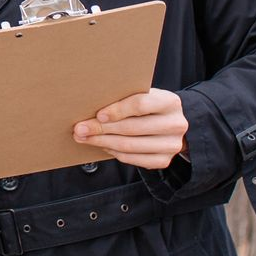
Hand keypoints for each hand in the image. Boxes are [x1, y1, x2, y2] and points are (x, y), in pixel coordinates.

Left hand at [73, 88, 187, 168]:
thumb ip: (125, 97)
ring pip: (130, 146)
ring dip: (102, 142)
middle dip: (101, 129)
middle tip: (80, 128)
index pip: (141, 104)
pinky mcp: (164, 160)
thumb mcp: (142, 94)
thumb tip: (91, 104)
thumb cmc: (149, 105)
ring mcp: (171, 145)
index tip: (98, 115)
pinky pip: (133, 159)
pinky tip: (102, 145)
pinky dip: (114, 152)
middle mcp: (175, 124)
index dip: (117, 110)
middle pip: (132, 128)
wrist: (170, 123)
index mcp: (170, 102)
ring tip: (84, 138)